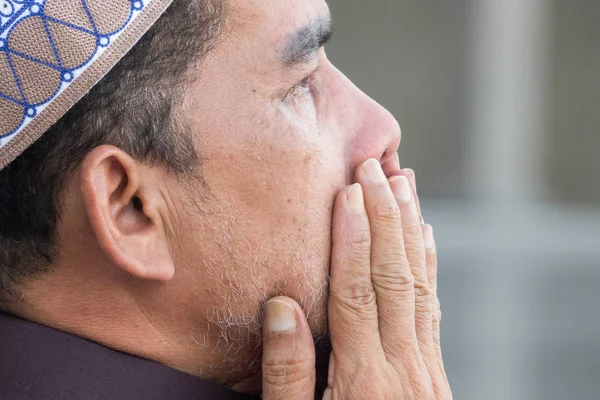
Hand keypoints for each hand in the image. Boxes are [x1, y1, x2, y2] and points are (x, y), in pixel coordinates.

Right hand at [261, 157, 451, 398]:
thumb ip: (287, 373)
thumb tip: (282, 306)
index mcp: (363, 379)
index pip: (357, 291)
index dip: (354, 238)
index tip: (350, 192)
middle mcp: (403, 365)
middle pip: (393, 276)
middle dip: (385, 216)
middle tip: (377, 167)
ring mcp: (425, 367)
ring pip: (419, 283)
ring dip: (411, 229)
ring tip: (405, 184)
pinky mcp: (433, 371)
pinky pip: (431, 306)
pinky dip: (429, 265)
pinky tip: (425, 237)